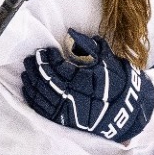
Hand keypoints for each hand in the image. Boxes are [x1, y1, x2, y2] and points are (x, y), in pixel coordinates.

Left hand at [22, 31, 153, 141]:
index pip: (58, 68)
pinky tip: (28, 89)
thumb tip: (72, 33)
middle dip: (36, 69)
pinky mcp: (64, 121)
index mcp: (84, 81)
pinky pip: (43, 110)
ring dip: (31, 83)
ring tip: (27, 71)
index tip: (45, 51)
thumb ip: (88, 47)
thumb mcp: (107, 61)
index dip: (49, 59)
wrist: (126, 110)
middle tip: (30, 58)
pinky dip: (33, 99)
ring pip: (42, 96)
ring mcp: (67, 111)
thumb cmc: (117, 82)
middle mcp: (73, 98)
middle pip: (46, 81)